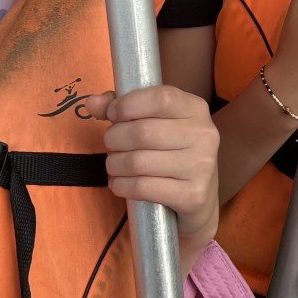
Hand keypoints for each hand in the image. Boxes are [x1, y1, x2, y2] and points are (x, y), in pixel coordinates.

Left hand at [93, 85, 220, 250]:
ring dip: (115, 164)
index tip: (112, 114)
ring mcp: (201, 167)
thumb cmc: (170, 153)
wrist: (198, 199)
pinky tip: (120, 184)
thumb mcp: (155, 122)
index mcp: (196, 109)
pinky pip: (142, 187)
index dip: (127, 105)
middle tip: (111, 145)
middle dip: (114, 139)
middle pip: (143, 132)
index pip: (160, 98)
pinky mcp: (192, 195)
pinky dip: (121, 185)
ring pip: (138, 162)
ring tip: (114, 165)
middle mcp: (204, 135)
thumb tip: (92, 103)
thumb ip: (124, 107)